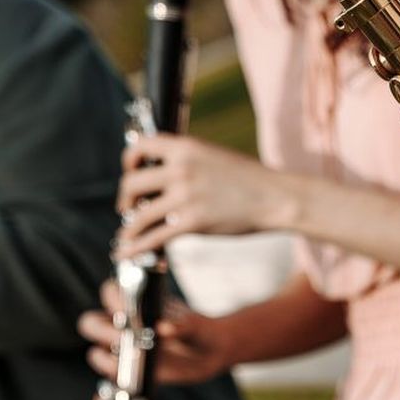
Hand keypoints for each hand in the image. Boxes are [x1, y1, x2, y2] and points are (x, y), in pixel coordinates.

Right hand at [77, 279, 231, 385]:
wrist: (210, 352)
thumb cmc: (199, 330)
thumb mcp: (194, 325)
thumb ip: (181, 325)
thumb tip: (164, 329)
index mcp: (135, 304)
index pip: (111, 293)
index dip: (113, 300)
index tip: (128, 311)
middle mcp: (123, 326)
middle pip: (91, 323)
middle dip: (102, 331)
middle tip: (123, 340)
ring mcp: (124, 351)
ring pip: (97, 354)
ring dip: (106, 362)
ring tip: (127, 369)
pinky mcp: (130, 374)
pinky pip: (110, 385)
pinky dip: (103, 395)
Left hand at [116, 134, 296, 255]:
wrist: (274, 197)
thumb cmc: (248, 179)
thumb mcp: (213, 156)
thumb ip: (186, 161)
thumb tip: (161, 176)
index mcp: (185, 147)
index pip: (140, 147)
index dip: (129, 160)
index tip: (130, 171)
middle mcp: (180, 169)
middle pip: (132, 183)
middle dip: (124, 199)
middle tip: (127, 209)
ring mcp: (185, 197)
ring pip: (139, 215)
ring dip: (129, 228)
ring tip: (127, 235)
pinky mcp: (191, 223)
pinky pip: (153, 237)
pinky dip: (135, 247)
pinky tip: (126, 252)